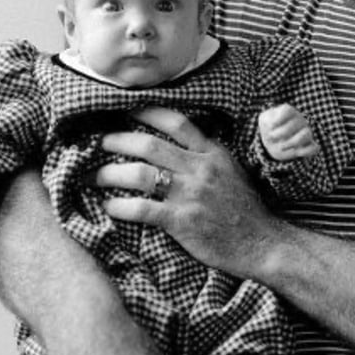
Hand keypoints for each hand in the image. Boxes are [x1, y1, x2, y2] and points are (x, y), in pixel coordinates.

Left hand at [96, 107, 281, 276]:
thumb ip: (206, 156)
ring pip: (140, 174)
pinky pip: (142, 209)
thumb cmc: (245, 210)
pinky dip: (120, 206)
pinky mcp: (182, 221)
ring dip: (110, 173)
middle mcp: (200, 168)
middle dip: (117, 141)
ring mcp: (191, 194)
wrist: (262, 243)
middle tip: (98, 143)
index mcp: (213, 153)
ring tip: (92, 176)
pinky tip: (108, 206)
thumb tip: (178, 145)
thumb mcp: (231, 171)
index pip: (176, 122)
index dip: (147, 113)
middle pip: (149, 145)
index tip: (125, 111)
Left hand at [258, 103, 319, 160]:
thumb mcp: (264, 120)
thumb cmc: (269, 128)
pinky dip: (306, 151)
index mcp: (289, 112)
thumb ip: (267, 120)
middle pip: (295, 123)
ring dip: (292, 142)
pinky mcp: (309, 146)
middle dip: (280, 133)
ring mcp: (306, 133)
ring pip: (306, 134)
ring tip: (281, 147)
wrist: (273, 141)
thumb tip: (273, 126)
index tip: (270, 127)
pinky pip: (314, 148)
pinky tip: (297, 153)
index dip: (277, 119)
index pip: (288, 110)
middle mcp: (300, 120)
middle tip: (271, 138)